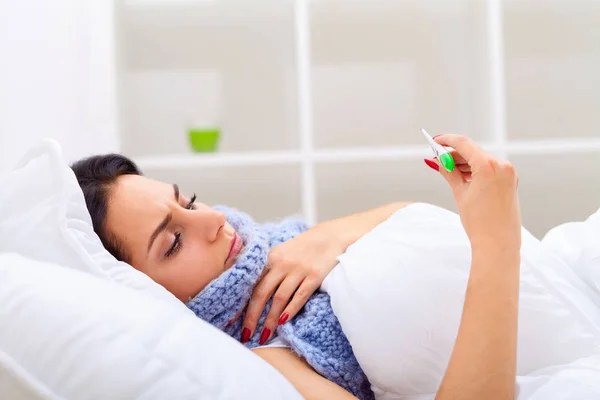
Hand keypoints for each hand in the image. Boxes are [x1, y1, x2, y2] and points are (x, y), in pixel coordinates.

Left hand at [242, 223, 343, 344]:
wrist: (330, 236)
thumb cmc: (304, 248)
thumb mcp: (282, 252)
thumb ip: (268, 267)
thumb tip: (252, 291)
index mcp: (271, 257)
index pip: (253, 284)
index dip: (243, 304)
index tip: (234, 321)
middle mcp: (282, 264)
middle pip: (262, 293)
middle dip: (252, 317)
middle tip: (246, 335)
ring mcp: (299, 270)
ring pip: (280, 298)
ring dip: (271, 319)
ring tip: (265, 336)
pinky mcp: (315, 276)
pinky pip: (300, 296)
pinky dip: (291, 310)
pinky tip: (284, 322)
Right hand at [425, 134, 520, 251]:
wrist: (498, 244)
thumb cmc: (479, 222)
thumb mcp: (460, 193)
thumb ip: (449, 173)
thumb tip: (438, 161)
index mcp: (488, 165)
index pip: (463, 144)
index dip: (446, 141)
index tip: (435, 141)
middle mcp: (501, 165)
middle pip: (473, 151)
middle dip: (454, 154)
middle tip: (437, 159)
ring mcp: (508, 173)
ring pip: (481, 160)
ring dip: (464, 163)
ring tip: (448, 171)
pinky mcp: (510, 181)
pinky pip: (490, 169)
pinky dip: (476, 170)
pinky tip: (463, 176)